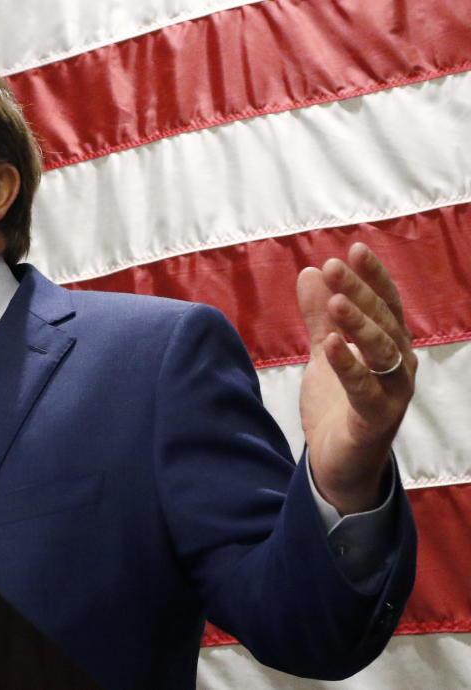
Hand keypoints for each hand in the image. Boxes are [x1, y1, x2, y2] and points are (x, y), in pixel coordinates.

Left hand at [296, 242, 416, 514]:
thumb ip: (319, 316)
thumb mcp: (325, 352)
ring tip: (336, 301)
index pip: (385, 304)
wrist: (337, 462)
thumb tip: (310, 272)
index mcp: (390, 346)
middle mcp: (400, 366)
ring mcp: (392, 394)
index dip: (372, 276)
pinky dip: (348, 367)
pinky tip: (330, 345)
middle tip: (334, 265)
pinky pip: (365, 390)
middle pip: (384, 321)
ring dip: (359, 325)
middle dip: (360, 292)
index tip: (353, 249)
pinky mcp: (375, 420)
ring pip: (382, 352)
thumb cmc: (338, 405)